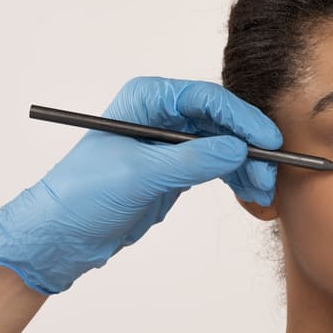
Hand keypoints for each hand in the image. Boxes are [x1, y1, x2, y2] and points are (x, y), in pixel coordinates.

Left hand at [0, 77, 281, 292]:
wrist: (61, 234)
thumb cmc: (82, 196)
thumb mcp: (139, 175)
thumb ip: (190, 160)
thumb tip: (236, 149)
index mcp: (147, 100)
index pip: (206, 99)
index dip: (241, 119)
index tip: (267, 141)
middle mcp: (162, 115)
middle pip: (222, 121)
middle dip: (250, 147)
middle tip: (270, 174)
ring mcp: (171, 143)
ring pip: (225, 145)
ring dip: (248, 167)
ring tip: (262, 192)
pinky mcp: (177, 169)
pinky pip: (218, 166)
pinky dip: (236, 178)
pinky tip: (250, 194)